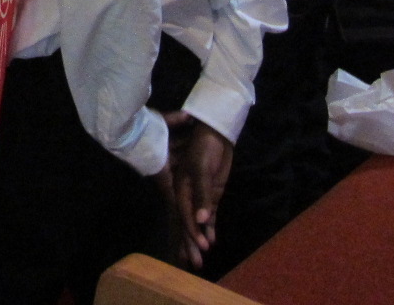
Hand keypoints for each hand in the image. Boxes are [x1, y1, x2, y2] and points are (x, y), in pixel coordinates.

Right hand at [163, 111, 232, 269]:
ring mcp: (197, 194)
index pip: (184, 215)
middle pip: (187, 221)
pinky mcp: (209, 192)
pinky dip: (209, 226)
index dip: (192, 231)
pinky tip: (213, 238)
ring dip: (199, 237)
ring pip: (196, 219)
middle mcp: (185, 193)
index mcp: (179, 188)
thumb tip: (202, 219)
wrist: (213, 129)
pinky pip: (207, 213)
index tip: (202, 246)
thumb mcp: (202, 169)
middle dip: (191, 242)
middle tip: (197, 264)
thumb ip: (201, 194)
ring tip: (201, 260)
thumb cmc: (204, 145)